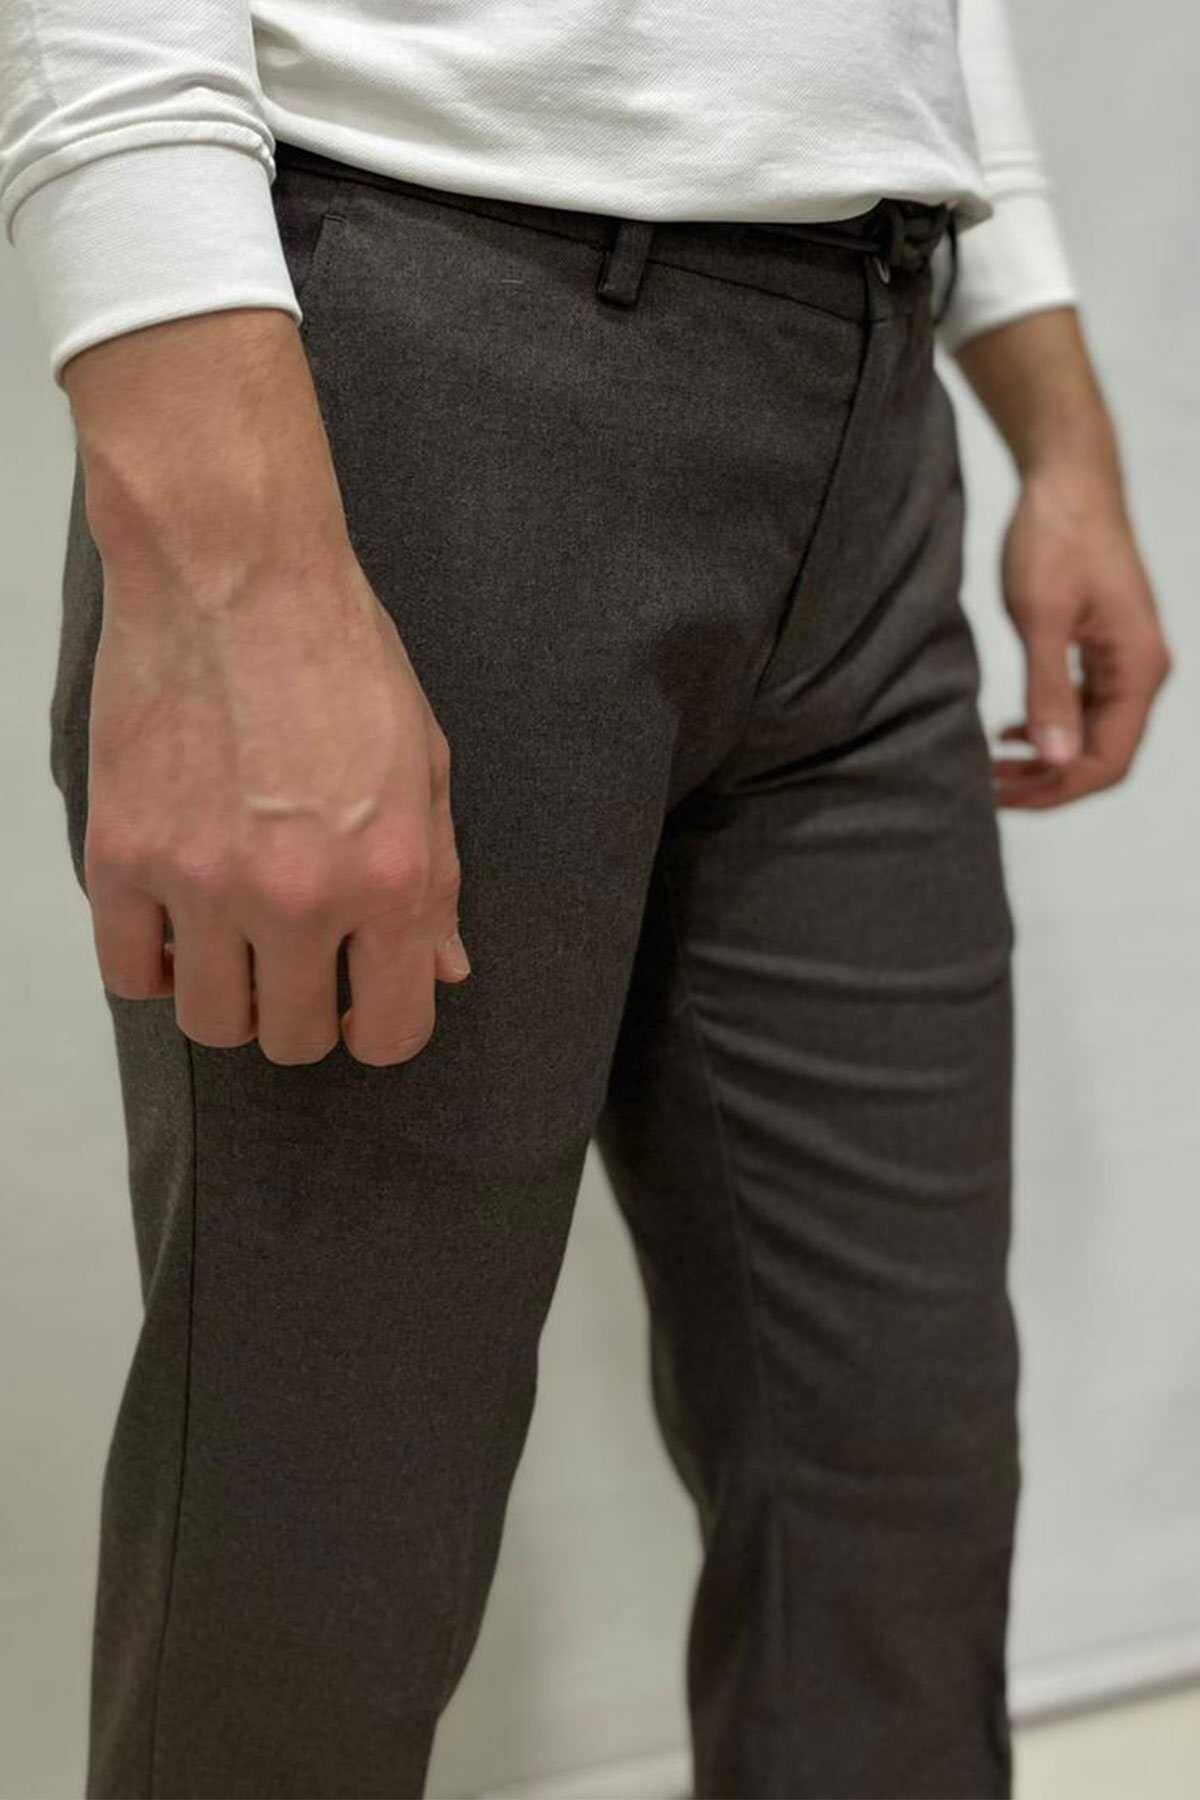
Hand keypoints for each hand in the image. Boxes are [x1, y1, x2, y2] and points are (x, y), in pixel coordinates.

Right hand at [66, 310, 470, 1067]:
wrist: (233, 568)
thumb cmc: (342, 656)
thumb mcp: (425, 765)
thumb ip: (436, 880)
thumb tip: (443, 970)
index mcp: (391, 878)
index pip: (391, 1032)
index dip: (379, 1027)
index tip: (362, 1001)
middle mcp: (299, 898)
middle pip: (292, 1039)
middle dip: (303, 1011)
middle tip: (297, 959)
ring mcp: (202, 883)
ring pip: (209, 1022)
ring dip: (229, 995)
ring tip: (235, 939)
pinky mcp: (122, 855)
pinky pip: (128, 971)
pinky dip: (154, 961)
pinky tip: (176, 919)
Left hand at [991, 466, 1171, 808]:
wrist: (1069, 479)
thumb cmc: (1055, 536)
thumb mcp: (1040, 616)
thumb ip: (1048, 689)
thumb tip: (1056, 757)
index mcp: (1138, 669)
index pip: (1107, 761)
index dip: (1056, 790)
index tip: (1000, 796)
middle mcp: (1143, 671)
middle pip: (1102, 757)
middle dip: (1048, 782)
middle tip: (987, 788)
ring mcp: (1127, 660)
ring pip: (1093, 736)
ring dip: (1046, 759)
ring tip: (993, 767)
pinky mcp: (1106, 648)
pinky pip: (1087, 709)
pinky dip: (1051, 729)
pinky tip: (1011, 732)